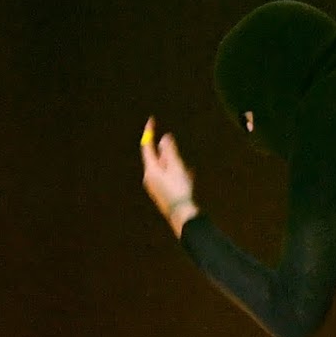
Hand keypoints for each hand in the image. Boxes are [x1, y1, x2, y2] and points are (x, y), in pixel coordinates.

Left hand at [142, 116, 199, 236]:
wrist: (182, 216)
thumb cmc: (179, 191)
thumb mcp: (176, 167)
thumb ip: (170, 151)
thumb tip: (164, 138)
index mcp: (151, 170)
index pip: (147, 146)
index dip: (149, 132)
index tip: (152, 120)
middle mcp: (150, 178)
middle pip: (158, 159)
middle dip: (170, 155)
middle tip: (181, 162)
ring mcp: (155, 187)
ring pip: (165, 169)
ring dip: (176, 166)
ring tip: (188, 171)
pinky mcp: (161, 194)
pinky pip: (168, 179)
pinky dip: (177, 175)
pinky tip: (188, 177)